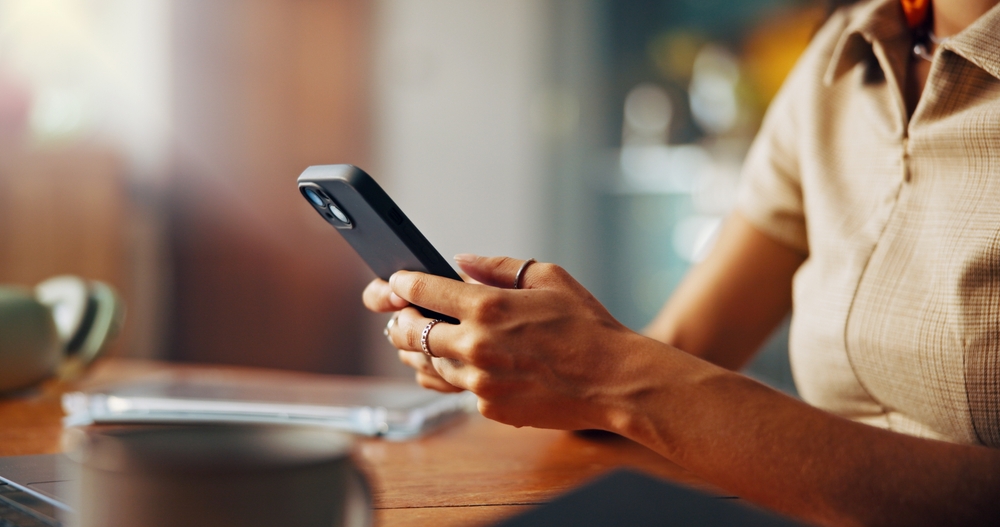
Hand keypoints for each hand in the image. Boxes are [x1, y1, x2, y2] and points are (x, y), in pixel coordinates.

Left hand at [380, 254, 647, 430]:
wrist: (614, 379)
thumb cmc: (586, 325)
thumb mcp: (548, 277)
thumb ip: (497, 267)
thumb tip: (461, 261)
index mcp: (488, 306)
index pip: (422, 291)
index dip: (401, 284)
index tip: (397, 282)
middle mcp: (476, 345)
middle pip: (409, 333)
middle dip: (399, 320)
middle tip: (401, 314)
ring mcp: (479, 381)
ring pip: (425, 365)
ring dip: (418, 350)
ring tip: (423, 339)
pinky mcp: (488, 407)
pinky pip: (454, 388)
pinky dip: (451, 374)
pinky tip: (457, 364)